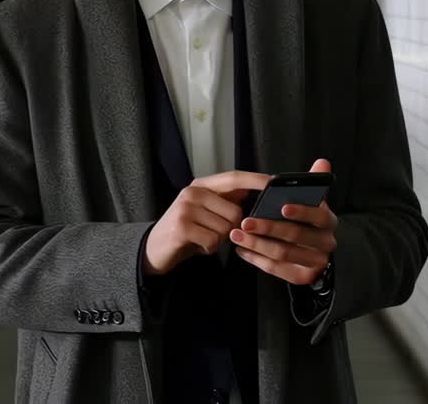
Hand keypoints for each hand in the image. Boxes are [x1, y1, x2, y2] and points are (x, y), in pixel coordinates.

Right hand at [143, 170, 271, 275]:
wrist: (153, 248)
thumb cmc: (184, 230)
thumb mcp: (203, 211)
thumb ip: (224, 200)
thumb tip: (249, 190)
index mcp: (200, 186)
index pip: (233, 177)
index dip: (255, 179)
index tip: (274, 181)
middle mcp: (192, 192)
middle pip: (235, 211)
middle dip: (230, 228)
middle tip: (211, 232)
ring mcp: (185, 208)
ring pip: (226, 228)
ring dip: (218, 240)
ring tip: (201, 237)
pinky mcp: (182, 227)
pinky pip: (213, 241)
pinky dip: (208, 249)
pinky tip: (196, 246)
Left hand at [230, 159, 338, 285]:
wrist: (313, 252)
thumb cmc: (306, 221)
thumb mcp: (311, 201)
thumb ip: (314, 183)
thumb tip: (322, 162)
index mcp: (328, 221)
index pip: (319, 215)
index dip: (302, 211)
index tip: (282, 206)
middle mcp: (326, 243)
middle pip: (296, 235)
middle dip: (268, 228)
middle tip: (246, 221)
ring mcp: (315, 261)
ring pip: (283, 253)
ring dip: (257, 244)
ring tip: (237, 235)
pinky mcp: (303, 276)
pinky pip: (277, 269)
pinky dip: (257, 260)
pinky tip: (242, 250)